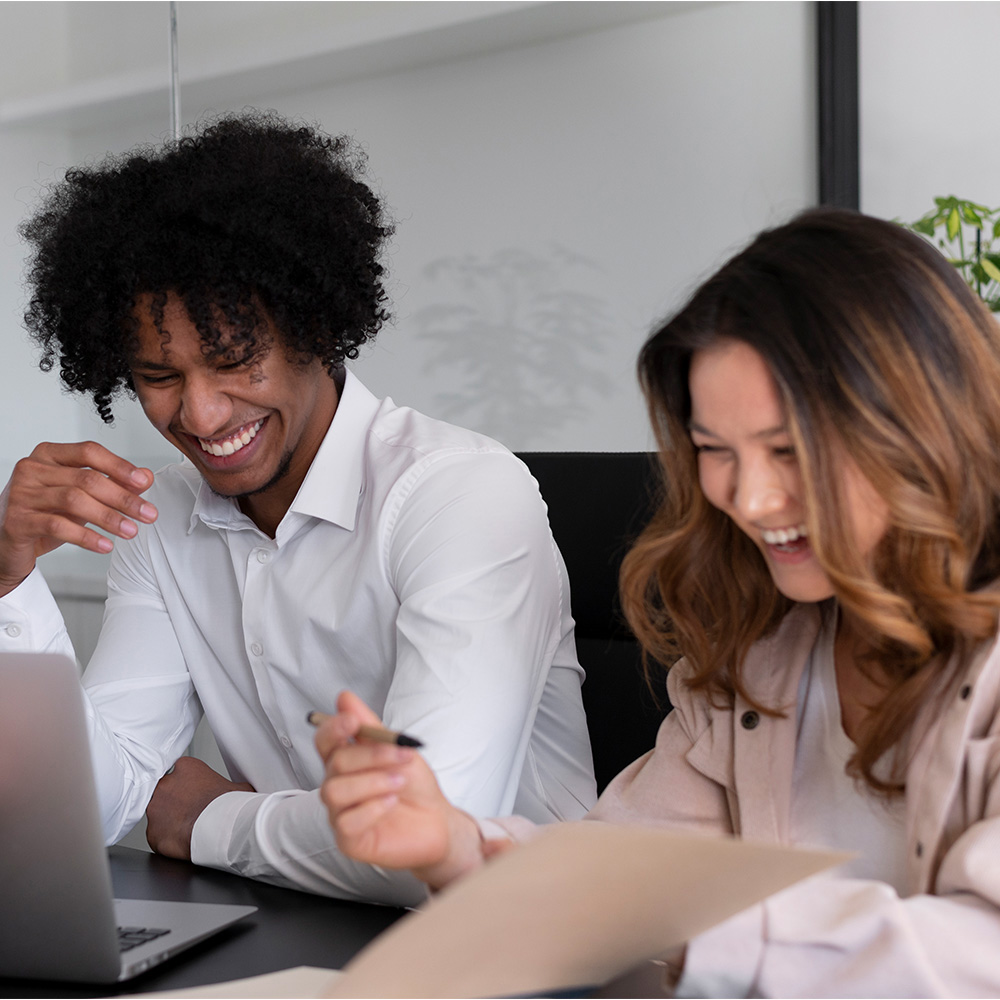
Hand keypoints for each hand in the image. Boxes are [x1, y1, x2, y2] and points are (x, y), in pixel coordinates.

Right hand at [0, 441, 156, 596]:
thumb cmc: (45, 514)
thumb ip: (111, 484)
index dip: (119, 466)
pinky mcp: (17, 520)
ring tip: (131, 531)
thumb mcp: (82, 497)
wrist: (7, 544)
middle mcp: (32, 469)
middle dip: (123, 498)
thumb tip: (144, 477)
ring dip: (109, 518)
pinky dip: (86, 536)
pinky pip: (58, 526)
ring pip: (74, 501)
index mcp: (48, 455)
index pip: (89, 452)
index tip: (143, 482)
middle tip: (148, 513)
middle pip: (86, 479)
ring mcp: (21, 494)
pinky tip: (105, 545)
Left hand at [145, 756, 254, 859]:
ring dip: (171, 819)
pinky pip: (157, 835)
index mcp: (186, 767)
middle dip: (177, 800)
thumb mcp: (239, 787)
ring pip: (160, 813)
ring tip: (190, 826)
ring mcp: (155, 809)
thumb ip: (233, 784)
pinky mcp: (152, 832)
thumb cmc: (228, 808)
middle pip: (167, 790)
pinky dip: (167, 838)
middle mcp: (166, 784)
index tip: (198, 792)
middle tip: (193, 810)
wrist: (220, 832)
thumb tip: (243, 789)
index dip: (191, 783)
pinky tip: (183, 839)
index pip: (182, 770)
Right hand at [316, 691, 484, 890]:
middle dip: (371, 756)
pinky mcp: (348, 839)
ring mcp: (339, 813)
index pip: (324, 741)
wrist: (436, 819)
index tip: (353, 721)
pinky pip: (346, 822)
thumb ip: (370, 727)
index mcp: (345, 761)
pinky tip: (391, 804)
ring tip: (399, 782)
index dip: (333, 729)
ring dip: (372, 782)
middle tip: (402, 756)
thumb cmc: (413, 783)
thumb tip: (344, 697)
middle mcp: (337, 785)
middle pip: (335, 763)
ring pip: (335, 792)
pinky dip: (372, 809)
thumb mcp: (397, 749)